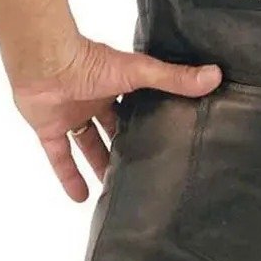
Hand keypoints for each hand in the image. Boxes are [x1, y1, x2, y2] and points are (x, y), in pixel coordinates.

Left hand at [10, 36, 222, 200]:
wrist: (45, 64)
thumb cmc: (92, 62)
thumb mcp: (140, 72)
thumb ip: (174, 78)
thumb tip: (215, 76)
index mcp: (116, 81)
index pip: (136, 102)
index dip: (148, 118)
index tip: (166, 136)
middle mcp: (95, 98)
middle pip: (113, 125)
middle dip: (125, 144)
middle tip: (144, 167)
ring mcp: (72, 114)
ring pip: (89, 143)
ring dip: (101, 163)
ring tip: (117, 189)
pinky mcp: (50, 129)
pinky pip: (60, 157)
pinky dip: (69, 177)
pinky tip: (82, 199)